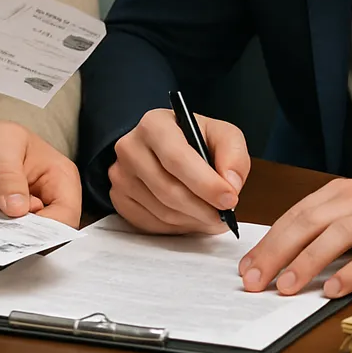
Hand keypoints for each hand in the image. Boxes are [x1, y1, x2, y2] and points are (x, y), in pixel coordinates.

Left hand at [0, 121, 81, 227]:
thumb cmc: (0, 139)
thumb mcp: (2, 145)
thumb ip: (8, 175)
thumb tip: (17, 209)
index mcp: (61, 180)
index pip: (66, 217)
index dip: (45, 230)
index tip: (18, 226)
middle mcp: (50, 204)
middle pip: (46, 237)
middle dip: (19, 234)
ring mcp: (28, 218)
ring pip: (17, 242)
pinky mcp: (8, 227)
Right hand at [108, 107, 250, 233]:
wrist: (165, 147)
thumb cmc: (193, 140)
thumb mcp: (221, 134)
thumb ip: (232, 154)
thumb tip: (230, 184)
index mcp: (154, 124)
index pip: (177, 158)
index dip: (205, 183)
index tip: (229, 200)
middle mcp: (130, 146)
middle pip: (168, 189)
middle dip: (202, 209)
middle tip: (224, 216)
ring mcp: (121, 174)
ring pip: (161, 211)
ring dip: (192, 220)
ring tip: (210, 216)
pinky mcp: (119, 198)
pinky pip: (150, 224)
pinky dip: (176, 227)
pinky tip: (190, 218)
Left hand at [238, 171, 351, 297]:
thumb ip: (328, 223)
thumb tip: (289, 251)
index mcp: (339, 193)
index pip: (294, 215)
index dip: (268, 241)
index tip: (248, 266)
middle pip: (307, 223)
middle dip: (276, 252)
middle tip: (255, 279)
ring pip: (336, 237)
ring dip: (307, 261)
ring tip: (286, 286)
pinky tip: (334, 289)